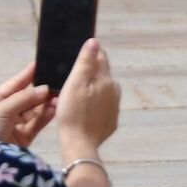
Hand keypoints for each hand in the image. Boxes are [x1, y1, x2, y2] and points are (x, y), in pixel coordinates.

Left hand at [0, 64, 54, 148]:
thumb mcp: (1, 109)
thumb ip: (24, 98)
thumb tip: (45, 88)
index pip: (16, 83)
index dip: (29, 74)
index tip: (43, 62)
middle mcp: (7, 110)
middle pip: (28, 97)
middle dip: (41, 91)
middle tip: (59, 83)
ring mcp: (16, 124)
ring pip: (35, 110)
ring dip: (46, 104)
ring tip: (60, 97)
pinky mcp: (24, 136)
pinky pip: (37, 123)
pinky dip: (46, 116)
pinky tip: (55, 109)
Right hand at [55, 39, 120, 156]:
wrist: (80, 144)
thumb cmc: (73, 113)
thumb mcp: (75, 84)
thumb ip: (85, 62)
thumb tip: (94, 41)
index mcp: (107, 79)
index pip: (101, 58)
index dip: (88, 56)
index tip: (76, 60)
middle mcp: (115, 91)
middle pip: (102, 74)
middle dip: (89, 74)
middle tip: (71, 82)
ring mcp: (114, 107)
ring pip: (102, 90)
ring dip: (91, 90)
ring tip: (74, 98)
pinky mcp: (111, 121)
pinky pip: (102, 106)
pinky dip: (93, 105)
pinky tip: (82, 111)